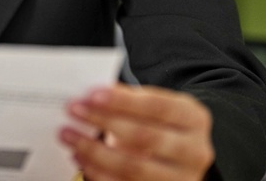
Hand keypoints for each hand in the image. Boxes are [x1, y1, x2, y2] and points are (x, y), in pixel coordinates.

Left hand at [59, 84, 214, 180]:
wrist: (182, 159)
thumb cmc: (163, 126)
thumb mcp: (156, 108)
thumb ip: (129, 100)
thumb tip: (92, 94)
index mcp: (194, 119)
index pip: (158, 106)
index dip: (124, 101)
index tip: (92, 95)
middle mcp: (194, 151)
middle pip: (145, 136)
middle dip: (104, 122)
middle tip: (73, 111)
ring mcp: (181, 178)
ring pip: (134, 166)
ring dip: (95, 151)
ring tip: (71, 137)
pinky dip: (100, 174)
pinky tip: (82, 160)